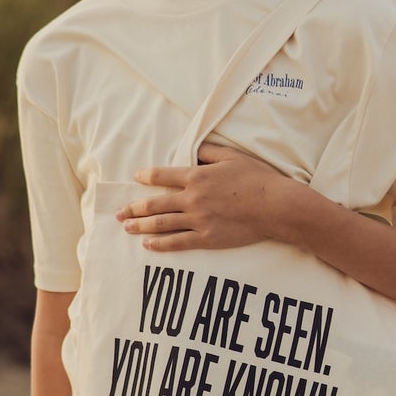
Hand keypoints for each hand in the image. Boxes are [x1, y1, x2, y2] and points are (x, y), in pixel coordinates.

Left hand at [116, 143, 302, 251]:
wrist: (275, 206)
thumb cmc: (257, 179)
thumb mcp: (232, 157)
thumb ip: (209, 152)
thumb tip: (194, 150)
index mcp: (197, 176)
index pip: (162, 176)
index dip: (146, 176)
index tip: (137, 178)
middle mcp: (192, 199)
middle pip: (155, 204)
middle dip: (134, 207)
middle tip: (120, 212)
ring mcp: (198, 220)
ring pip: (161, 224)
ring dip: (140, 225)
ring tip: (126, 227)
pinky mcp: (207, 238)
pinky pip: (177, 243)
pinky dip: (160, 244)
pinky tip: (147, 244)